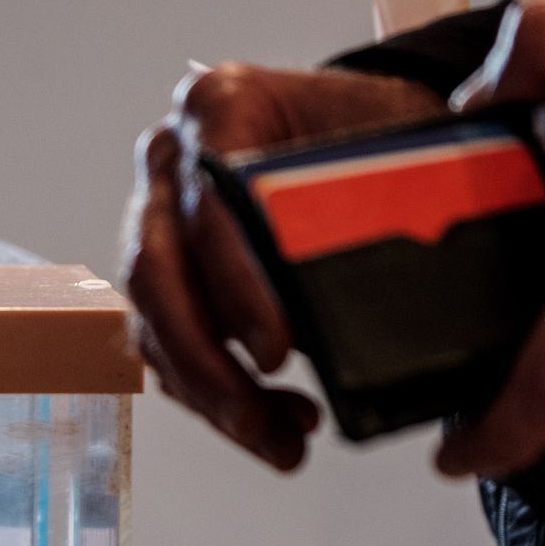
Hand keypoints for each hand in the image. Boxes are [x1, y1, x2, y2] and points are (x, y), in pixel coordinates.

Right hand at [120, 63, 447, 468]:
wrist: (364, 128)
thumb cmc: (379, 130)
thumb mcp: (392, 139)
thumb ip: (374, 194)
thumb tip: (386, 282)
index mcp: (221, 103)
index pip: (204, 201)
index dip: (233, 282)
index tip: (277, 349)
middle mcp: (170, 159)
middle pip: (154, 273)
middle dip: (208, 363)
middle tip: (265, 419)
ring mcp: (155, 219)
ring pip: (151, 322)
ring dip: (210, 395)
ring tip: (282, 442)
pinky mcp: (163, 278)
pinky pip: (166, 349)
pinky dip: (214, 397)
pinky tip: (275, 424)